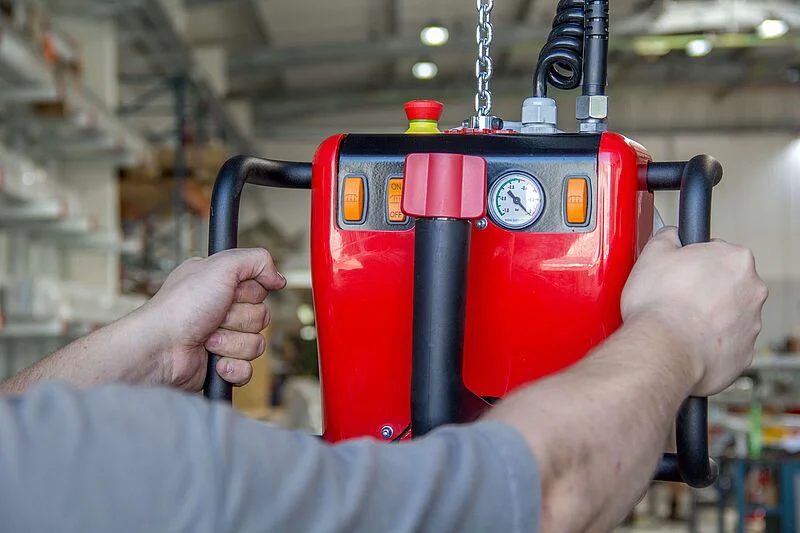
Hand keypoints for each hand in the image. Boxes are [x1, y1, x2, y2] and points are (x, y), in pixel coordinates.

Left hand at [141, 248, 286, 390]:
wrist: (160, 349)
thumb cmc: (182, 307)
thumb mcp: (220, 266)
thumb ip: (257, 260)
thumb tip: (279, 278)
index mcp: (220, 284)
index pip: (259, 289)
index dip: (248, 292)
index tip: (229, 291)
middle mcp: (221, 310)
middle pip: (262, 316)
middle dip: (239, 319)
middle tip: (213, 317)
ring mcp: (222, 339)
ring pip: (257, 344)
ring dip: (232, 343)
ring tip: (206, 340)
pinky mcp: (221, 366)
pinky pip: (248, 370)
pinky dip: (233, 368)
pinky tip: (215, 363)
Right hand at [621, 227, 767, 396]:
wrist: (663, 350)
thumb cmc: (659, 305)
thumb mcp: (652, 253)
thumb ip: (668, 236)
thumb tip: (672, 235)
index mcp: (735, 259)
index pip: (717, 252)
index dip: (693, 261)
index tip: (679, 272)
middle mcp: (752, 290)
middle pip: (727, 283)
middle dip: (705, 288)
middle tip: (675, 297)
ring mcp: (751, 324)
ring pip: (728, 314)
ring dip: (708, 316)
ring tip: (678, 322)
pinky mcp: (744, 353)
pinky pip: (725, 342)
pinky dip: (709, 341)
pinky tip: (686, 340)